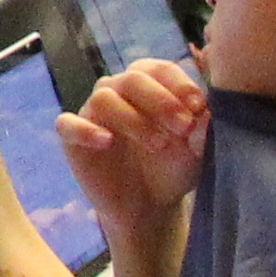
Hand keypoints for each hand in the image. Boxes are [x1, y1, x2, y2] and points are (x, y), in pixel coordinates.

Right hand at [60, 58, 217, 219]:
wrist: (148, 207)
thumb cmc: (173, 168)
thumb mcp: (197, 152)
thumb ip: (203, 131)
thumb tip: (208, 113)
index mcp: (149, 84)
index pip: (160, 69)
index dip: (179, 84)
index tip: (199, 107)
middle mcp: (118, 91)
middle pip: (132, 79)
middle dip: (161, 101)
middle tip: (184, 127)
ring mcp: (93, 113)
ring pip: (104, 97)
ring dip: (133, 119)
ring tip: (159, 145)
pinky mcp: (71, 138)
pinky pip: (67, 124)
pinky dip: (85, 130)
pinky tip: (106, 143)